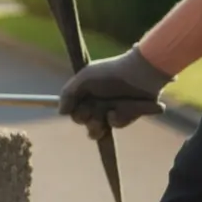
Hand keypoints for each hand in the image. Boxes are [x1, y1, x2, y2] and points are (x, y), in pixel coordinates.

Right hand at [58, 45, 174, 139]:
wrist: (140, 74)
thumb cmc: (110, 72)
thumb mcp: (84, 79)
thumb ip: (68, 94)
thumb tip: (61, 112)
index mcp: (87, 94)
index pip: (74, 110)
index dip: (73, 112)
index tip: (74, 109)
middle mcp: (97, 103)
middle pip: (83, 121)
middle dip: (85, 118)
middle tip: (91, 111)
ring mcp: (112, 111)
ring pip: (97, 129)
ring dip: (96, 125)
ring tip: (102, 117)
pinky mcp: (126, 116)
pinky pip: (115, 124)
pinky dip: (116, 118)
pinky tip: (118, 110)